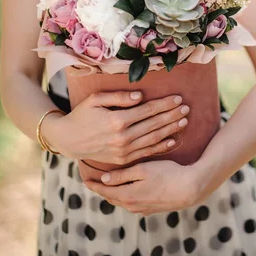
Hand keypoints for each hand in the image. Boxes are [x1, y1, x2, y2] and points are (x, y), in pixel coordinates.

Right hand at [41, 91, 190, 164]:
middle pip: (154, 124)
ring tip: (184, 121)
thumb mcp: (95, 100)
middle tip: (187, 108)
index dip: (164, 104)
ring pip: (153, 139)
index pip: (147, 110)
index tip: (178, 98)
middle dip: (172, 115)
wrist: (68, 140)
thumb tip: (141, 96)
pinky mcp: (123, 159)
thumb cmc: (81, 115)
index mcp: (117, 120)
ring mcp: (124, 150)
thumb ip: (118, 97)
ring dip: (171, 130)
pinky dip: (161, 146)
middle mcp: (122, 137)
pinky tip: (172, 140)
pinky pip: (146, 152)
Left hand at [83, 160, 206, 215]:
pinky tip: (127, 188)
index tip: (83, 176)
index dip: (92, 183)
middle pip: (110, 197)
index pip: (103, 190)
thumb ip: (122, 175)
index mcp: (127, 195)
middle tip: (92, 177)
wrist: (190, 189)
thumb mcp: (143, 170)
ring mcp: (142, 209)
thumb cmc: (168, 174)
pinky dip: (125, 195)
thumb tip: (104, 179)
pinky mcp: (151, 209)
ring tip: (107, 182)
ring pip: (121, 200)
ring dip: (113, 192)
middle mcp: (132, 205)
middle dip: (100, 188)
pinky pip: (132, 203)